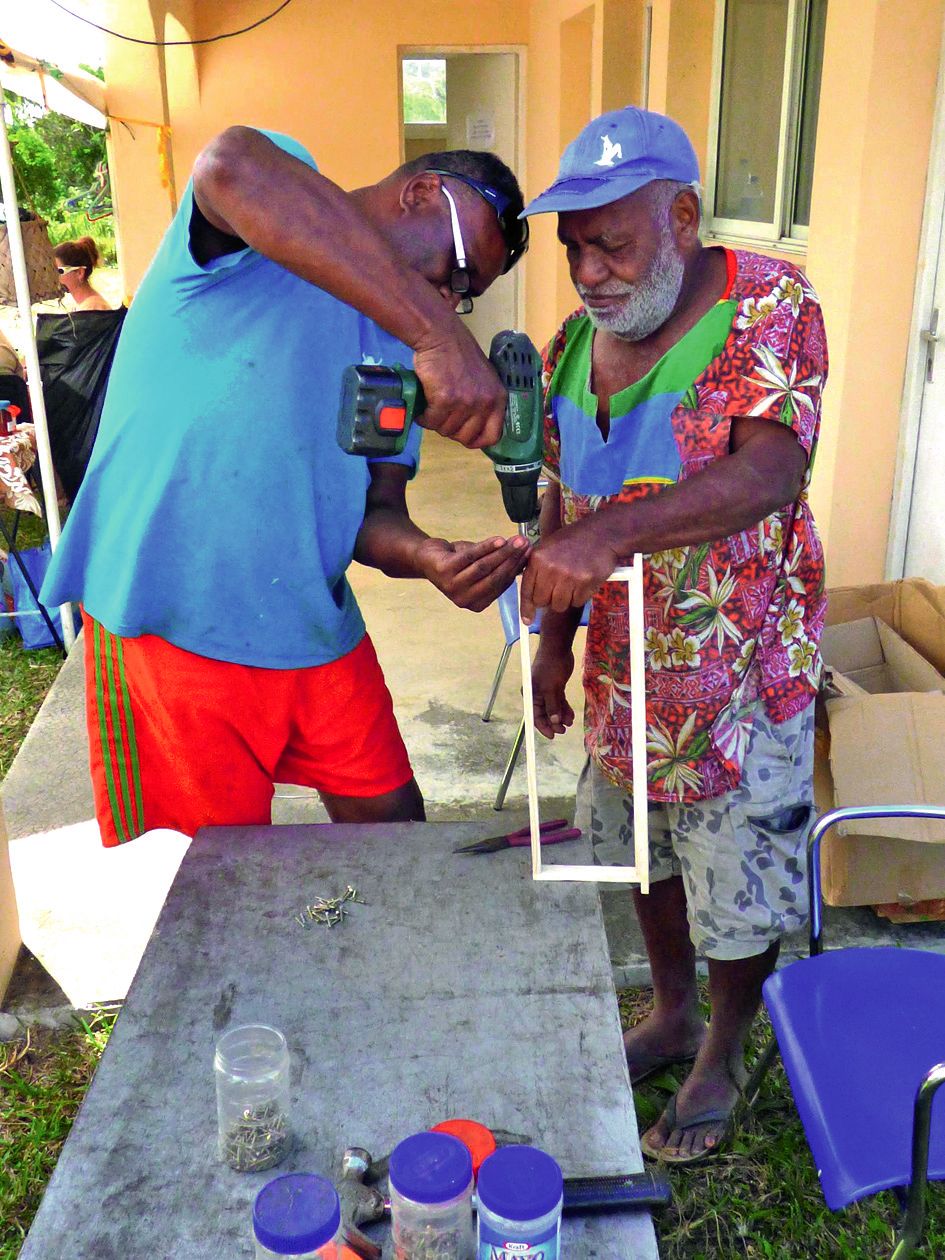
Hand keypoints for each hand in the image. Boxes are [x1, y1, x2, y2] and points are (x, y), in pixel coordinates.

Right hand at [412, 327, 505, 449]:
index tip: (464, 436)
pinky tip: (423, 405)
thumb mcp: (483, 380)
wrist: (440, 336)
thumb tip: (472, 428)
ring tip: (432, 406)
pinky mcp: (445, 399)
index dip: (476, 440)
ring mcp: (466, 402)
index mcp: (498, 398)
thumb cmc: (458, 355)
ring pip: (446, 430)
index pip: (492, 436)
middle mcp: (485, 402)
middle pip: (465, 437)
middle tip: (442, 415)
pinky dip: (424, 416)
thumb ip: (483, 402)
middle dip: (450, 430)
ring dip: (435, 421)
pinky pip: (431, 421)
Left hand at [418, 535, 528, 611]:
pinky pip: (471, 556)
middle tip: (525, 545)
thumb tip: (525, 558)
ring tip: (516, 540)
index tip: (529, 553)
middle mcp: (464, 599)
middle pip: (494, 577)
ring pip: (484, 567)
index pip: (501, 586)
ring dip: (503, 552)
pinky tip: (499, 540)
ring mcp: (453, 586)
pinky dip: (486, 547)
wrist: (427, 557)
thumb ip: (499, 567)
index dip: (516, 569)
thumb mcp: (480, 569)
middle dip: (512, 559)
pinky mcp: (444, 570)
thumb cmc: (457, 564)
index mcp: (476, 604)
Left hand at [520, 517, 618, 624]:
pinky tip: (584, 581)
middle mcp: (550, 568)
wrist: (601, 533)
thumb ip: (537, 569)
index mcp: (538, 558)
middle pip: (542, 601)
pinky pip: (577, 602)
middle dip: (549, 599)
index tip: (527, 620)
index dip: (526, 607)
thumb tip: (530, 597)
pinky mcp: (585, 583)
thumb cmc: (574, 540)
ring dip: (566, 599)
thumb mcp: (548, 547)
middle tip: (559, 589)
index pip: (527, 589)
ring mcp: (568, 576)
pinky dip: (580, 596)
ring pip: (559, 605)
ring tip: (572, 583)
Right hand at [532, 643, 574, 738]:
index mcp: (531, 695)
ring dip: (561, 716)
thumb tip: (554, 722)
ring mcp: (546, 691)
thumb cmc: (551, 667)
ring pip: (553, 708)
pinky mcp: (555, 687)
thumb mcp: (551, 688)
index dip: (543, 727)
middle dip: (554, 723)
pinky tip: (571, 715)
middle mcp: (537, 695)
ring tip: (570, 722)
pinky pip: (559, 701)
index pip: (535, 715)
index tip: (553, 736)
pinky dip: (564, 708)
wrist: (558, 649)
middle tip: (564, 730)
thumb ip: (552, 706)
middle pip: (544, 714)